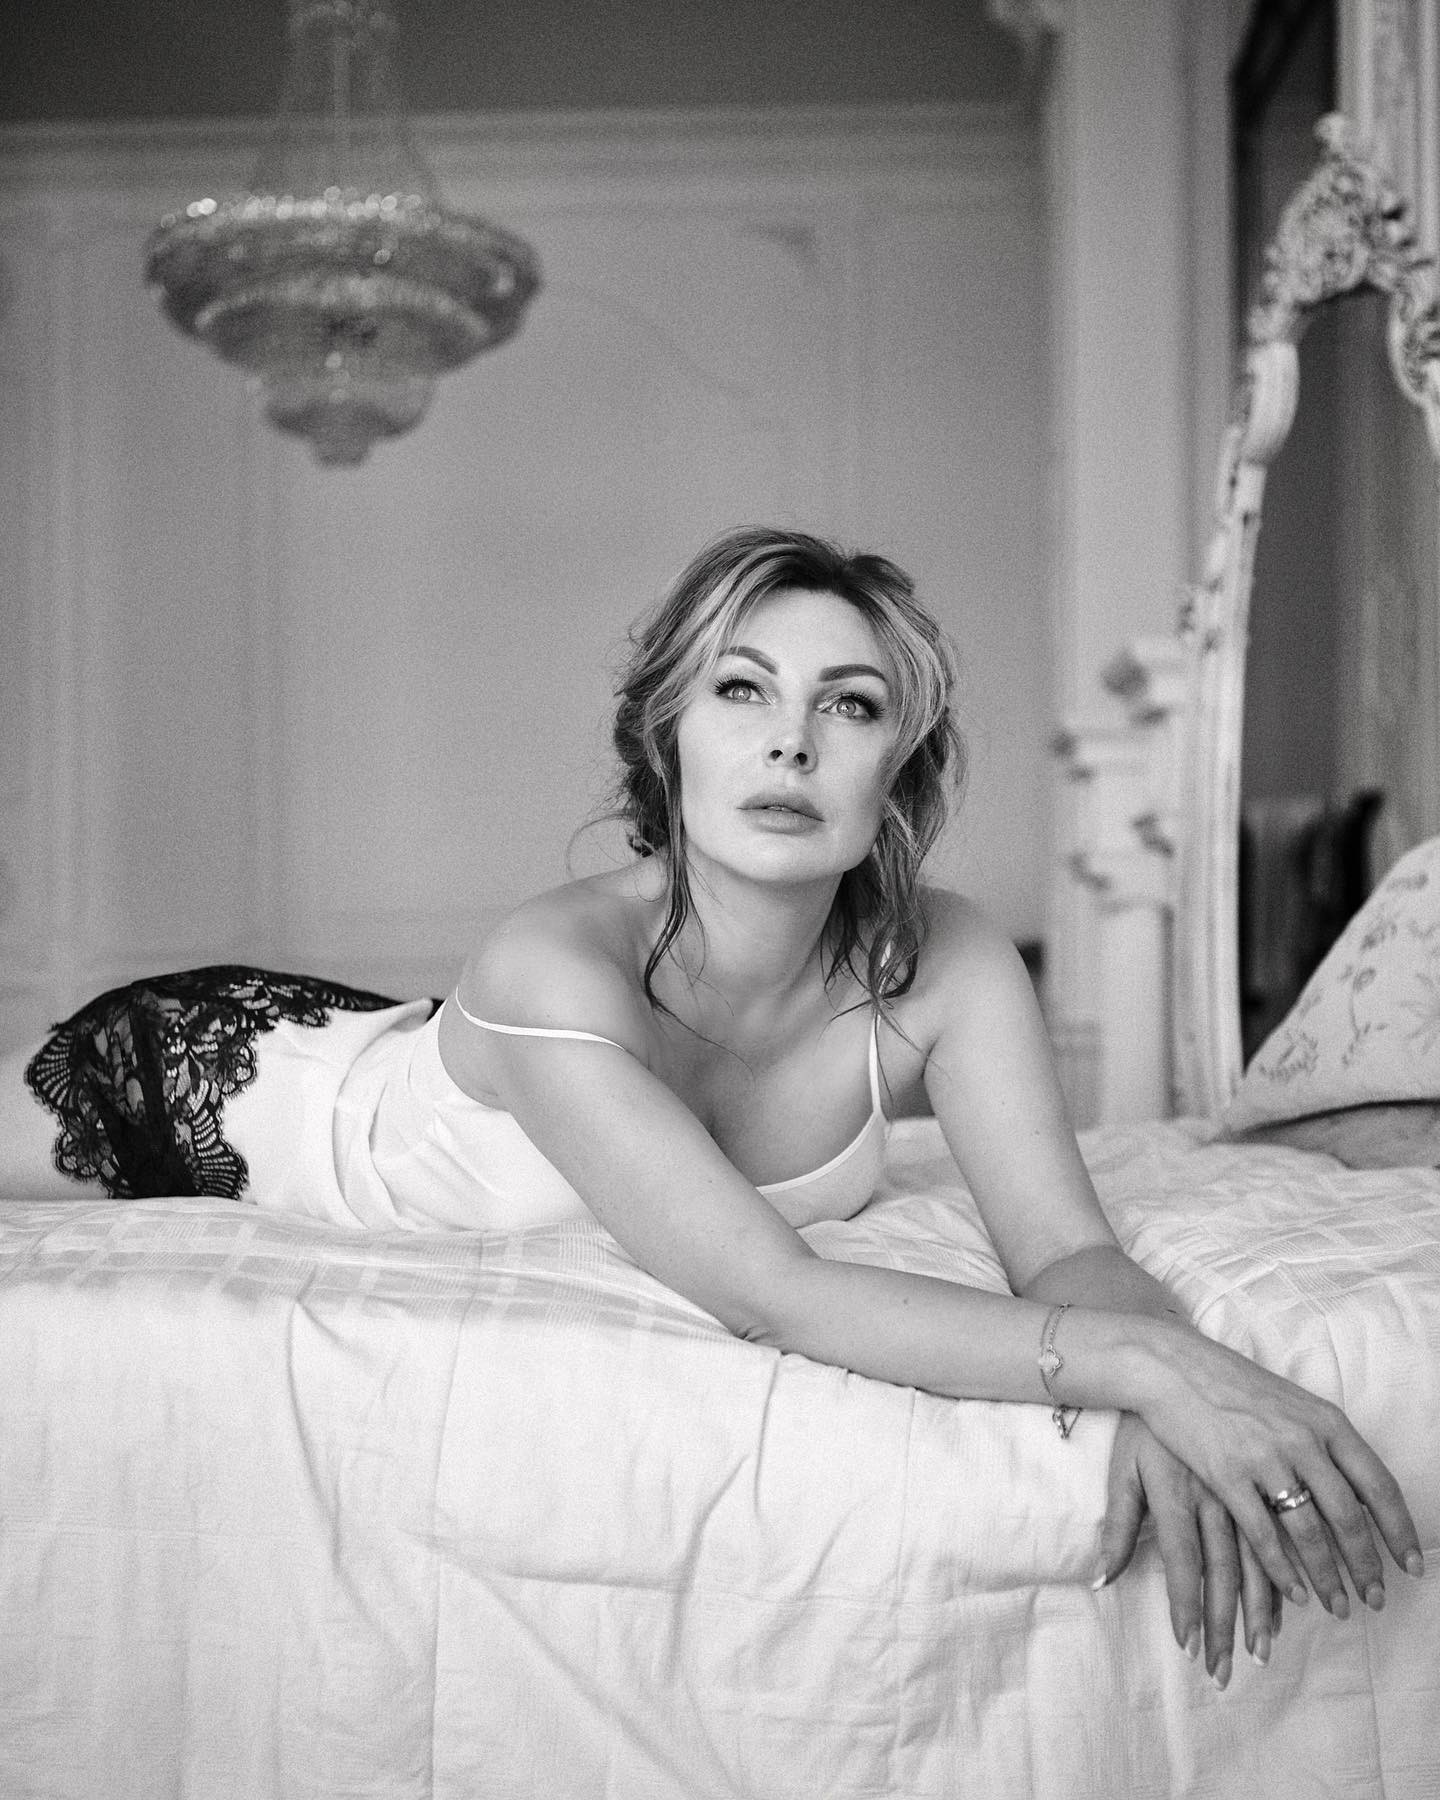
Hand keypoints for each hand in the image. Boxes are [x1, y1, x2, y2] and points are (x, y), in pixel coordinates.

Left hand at [1098, 1414, 1281, 1684]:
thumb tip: (1100, 1583)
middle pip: (1224, 1573)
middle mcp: (1212, 1495)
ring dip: (1263, 1610)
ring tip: (1260, 1654)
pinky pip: (1285, 1531)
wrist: (1175, 1364)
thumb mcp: (1123, 1472)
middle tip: (1225, 1673)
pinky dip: (1289, 1570)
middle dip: (1223, 1626)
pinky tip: (1294, 1603)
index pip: (1183, 1563)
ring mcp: (1245, 1485)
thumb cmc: (1143, 1428)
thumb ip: (1121, 1529)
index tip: (1187, 1647)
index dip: (1187, 1606)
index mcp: (1174, 1493)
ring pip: (1263, 1558)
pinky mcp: (1267, 1473)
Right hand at [1134, 1319, 1424, 1615]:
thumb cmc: (1233, 1385)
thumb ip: (1324, 1443)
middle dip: (1366, 1566)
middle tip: (1375, 1599)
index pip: (1378, 1485)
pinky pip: (1262, 1533)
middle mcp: (1302, 1439)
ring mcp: (1264, 1456)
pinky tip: (1293, 1591)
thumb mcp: (1292, 1403)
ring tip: (1338, 1606)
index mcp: (1326, 1421)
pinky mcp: (1226, 1473)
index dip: (1400, 1530)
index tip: (1412, 1565)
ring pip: (1309, 1532)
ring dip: (1327, 1577)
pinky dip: (1282, 1569)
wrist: (1173, 1364)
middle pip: (1348, 1517)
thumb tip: (1358, 1491)